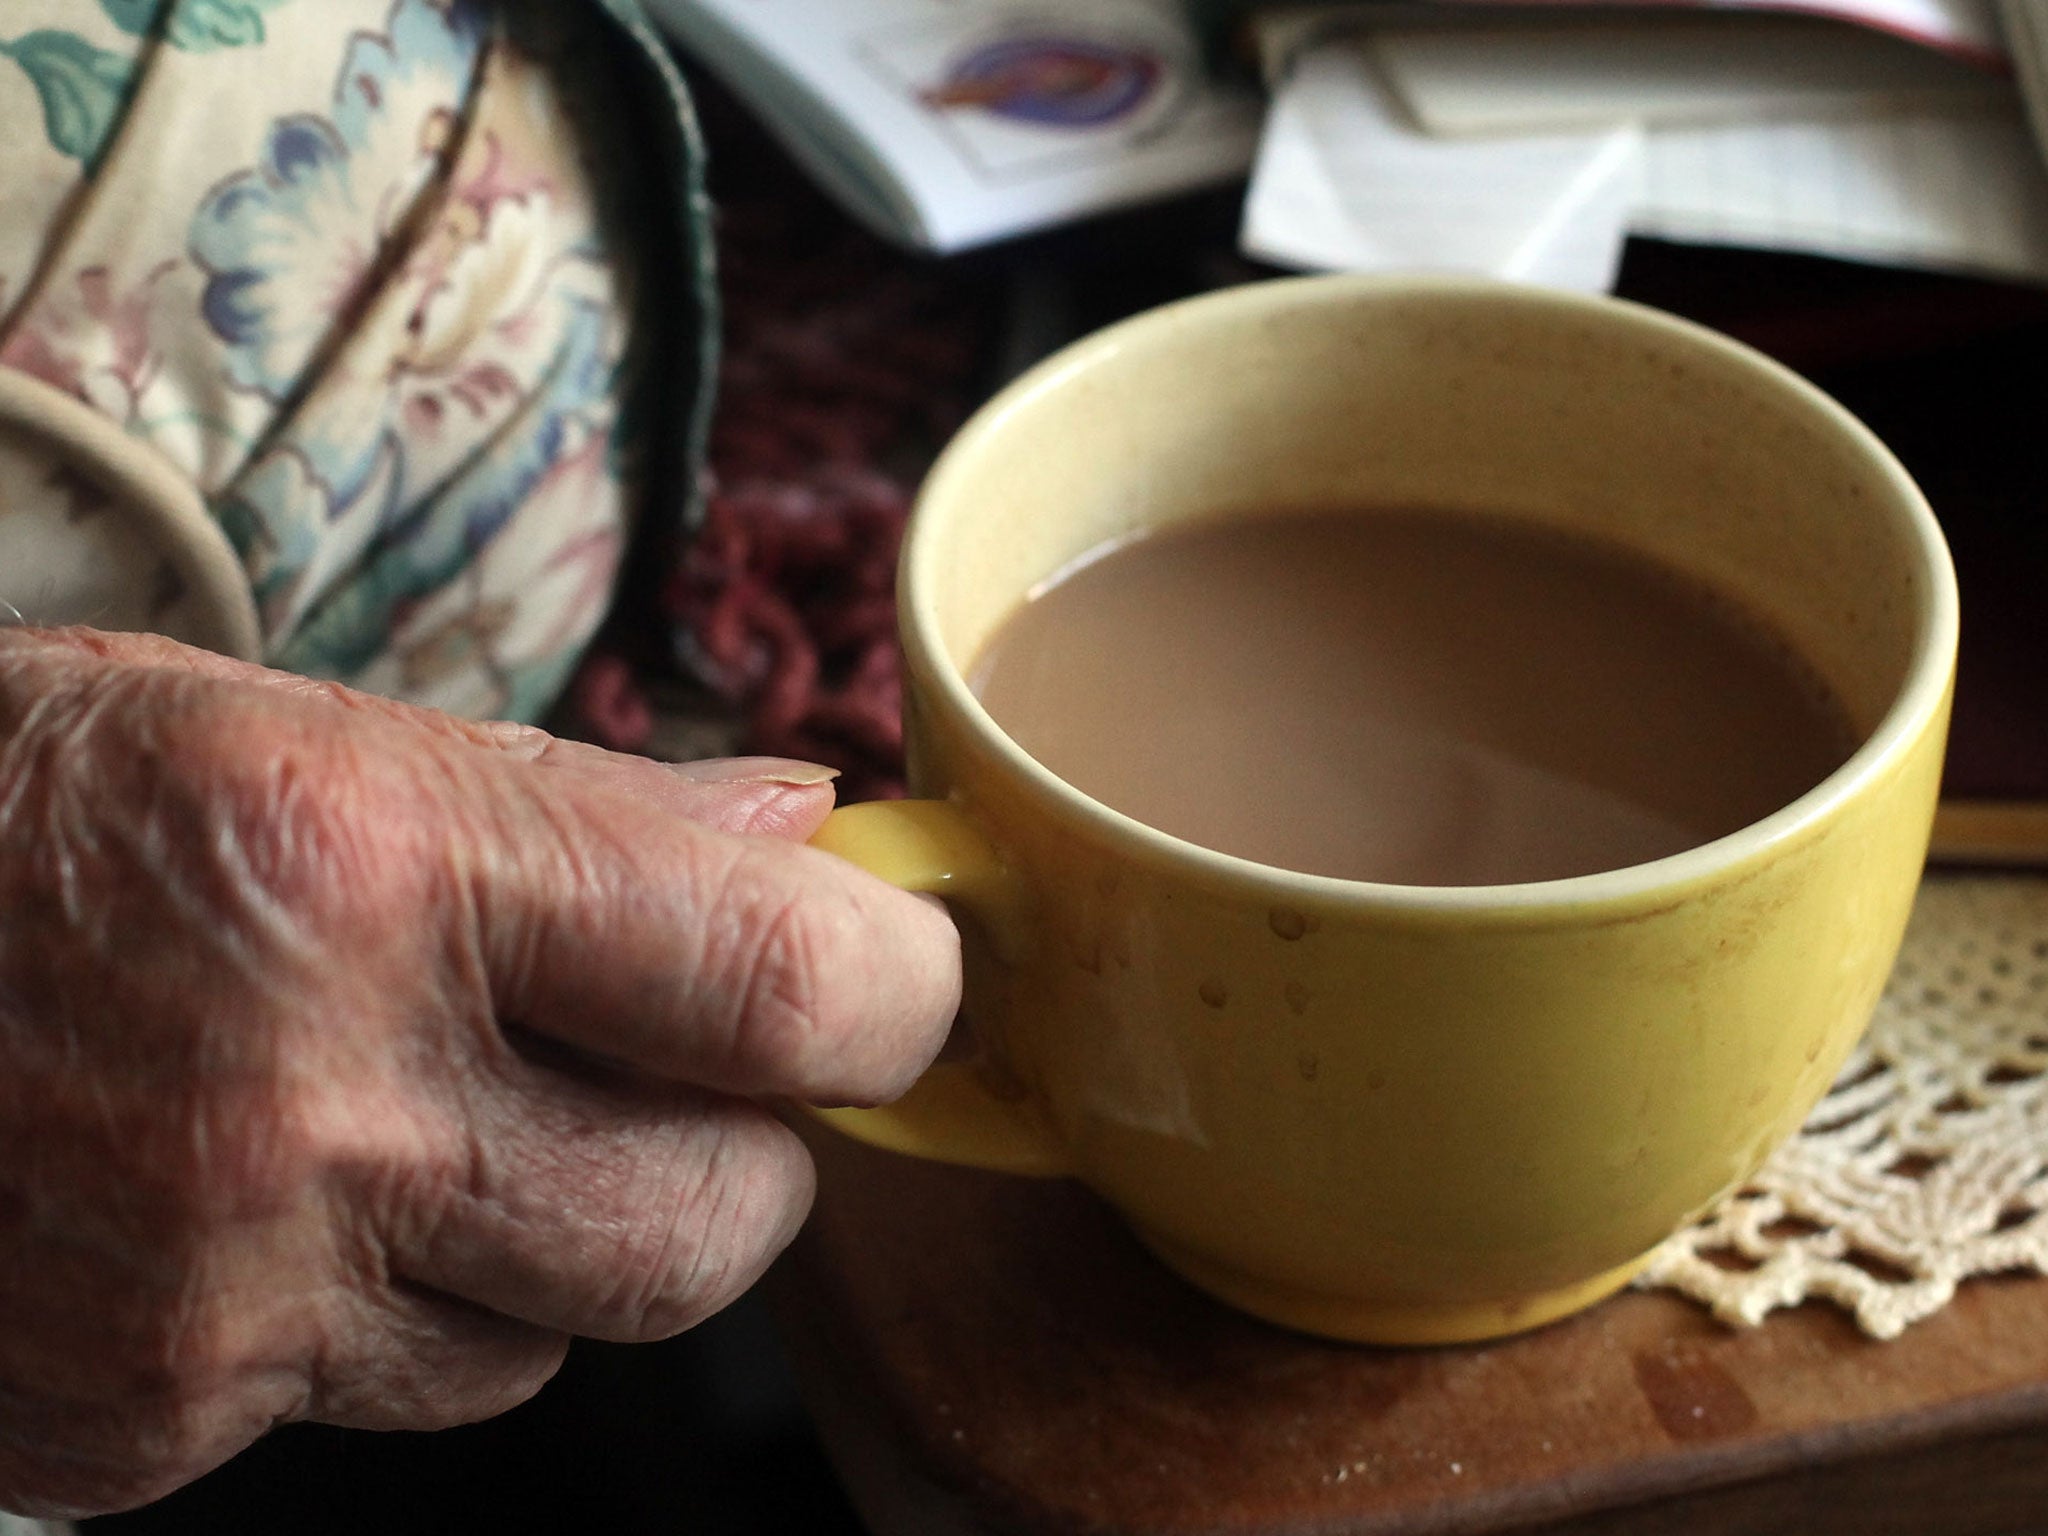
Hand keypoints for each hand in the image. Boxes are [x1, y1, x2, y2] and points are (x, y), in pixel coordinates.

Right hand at [0, 628, 958, 1517]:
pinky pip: (402, 1392)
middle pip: (725, 1222)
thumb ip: (575, 800)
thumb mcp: (279, 721)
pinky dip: (406, 1307)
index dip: (897, 989)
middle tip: (674, 1050)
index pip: (783, 987)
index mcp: (367, 862)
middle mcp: (310, 1103)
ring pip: (574, 1327)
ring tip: (427, 1106)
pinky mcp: (141, 1426)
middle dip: (749, 1144)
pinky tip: (280, 1194)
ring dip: (568, 1232)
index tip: (898, 966)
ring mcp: (220, 1297)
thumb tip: (801, 837)